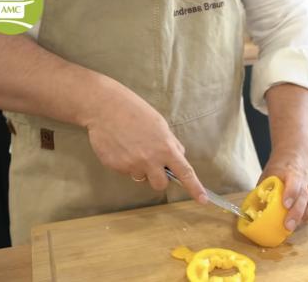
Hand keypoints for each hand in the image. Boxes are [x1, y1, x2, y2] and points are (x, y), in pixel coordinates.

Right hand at [84, 82, 207, 203]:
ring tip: (132, 146)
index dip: (195, 188)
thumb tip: (178, 156)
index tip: (202, 200)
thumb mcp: (160, 125)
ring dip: (140, 168)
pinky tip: (121, 146)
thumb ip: (170, 144)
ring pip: (141, 177)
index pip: (185, 172)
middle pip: (161, 185)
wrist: (105, 108)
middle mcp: (150, 160)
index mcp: (165, 148)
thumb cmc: (135, 112)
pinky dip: (125, 162)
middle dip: (159, 177)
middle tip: (152, 162)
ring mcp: (132, 165)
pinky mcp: (116, 167)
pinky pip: (125, 171)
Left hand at [259, 150, 307, 231]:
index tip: (285, 205)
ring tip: (297, 226)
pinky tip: (305, 220)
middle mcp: (303, 178)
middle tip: (289, 226)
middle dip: (297, 212)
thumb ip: (263, 190)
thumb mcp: (268, 173)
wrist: (294, 153)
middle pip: (304, 196)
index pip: (294, 181)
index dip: (291, 193)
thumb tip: (253, 210)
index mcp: (290, 171)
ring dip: (307, 215)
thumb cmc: (279, 166)